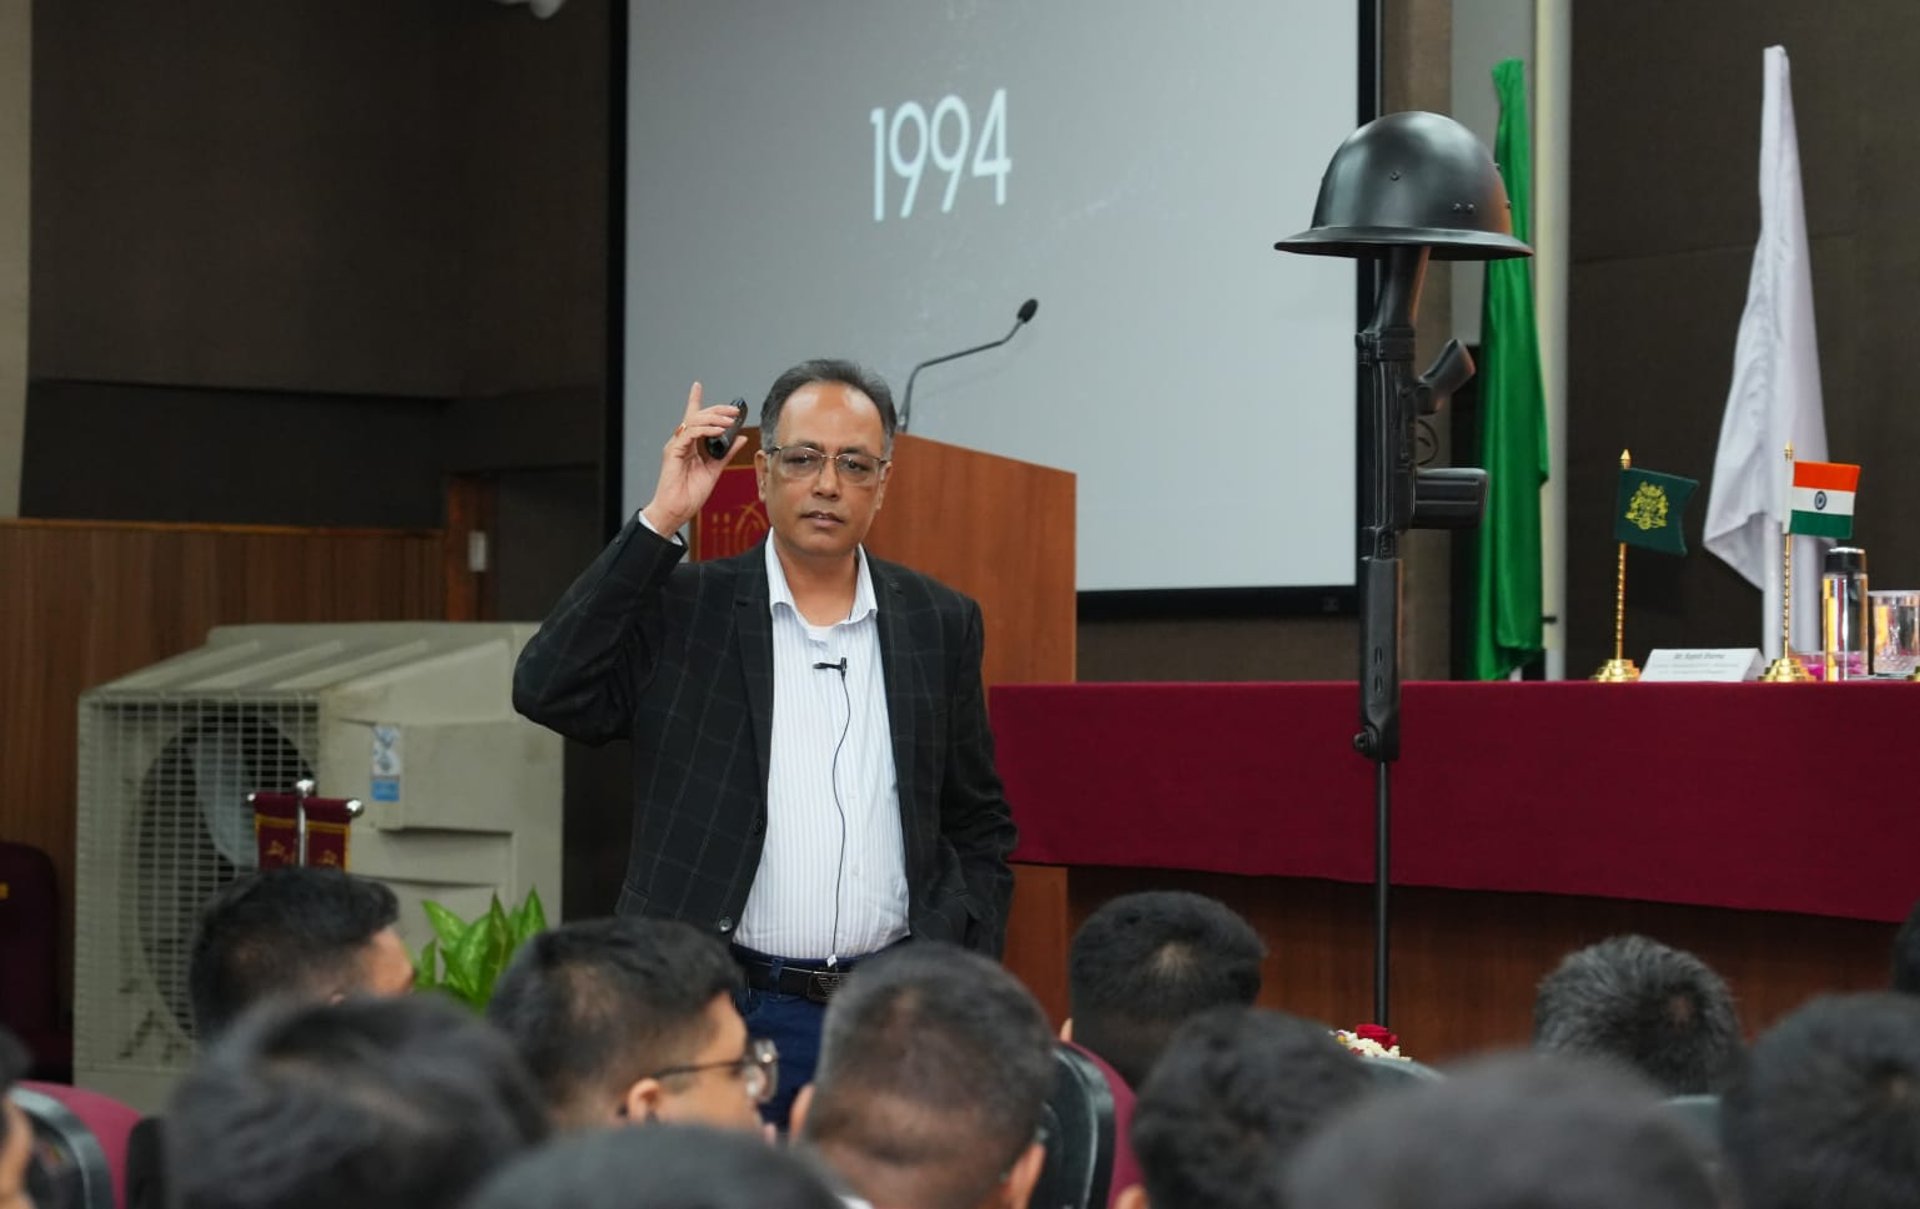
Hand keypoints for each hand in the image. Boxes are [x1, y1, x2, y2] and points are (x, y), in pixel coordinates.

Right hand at [641, 382, 747, 534]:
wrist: (677, 510)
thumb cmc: (690, 493)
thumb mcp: (715, 469)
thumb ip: (727, 452)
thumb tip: (741, 438)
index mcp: (689, 445)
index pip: (693, 418)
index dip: (695, 400)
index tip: (697, 385)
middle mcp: (681, 442)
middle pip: (697, 416)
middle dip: (717, 410)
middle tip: (735, 411)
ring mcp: (676, 445)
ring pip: (694, 421)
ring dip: (714, 419)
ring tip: (730, 422)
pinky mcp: (674, 452)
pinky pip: (690, 434)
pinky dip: (705, 430)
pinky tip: (718, 431)